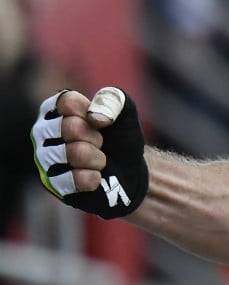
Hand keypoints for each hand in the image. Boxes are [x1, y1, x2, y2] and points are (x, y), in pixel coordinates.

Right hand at [31, 87, 148, 218]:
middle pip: (70, 126)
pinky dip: (95, 177)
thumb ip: (113, 99)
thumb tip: (94, 116)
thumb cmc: (120, 137)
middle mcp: (42, 133)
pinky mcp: (53, 185)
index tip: (100, 121)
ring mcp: (44, 160)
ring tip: (98, 160)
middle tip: (101, 143)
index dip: (93, 112)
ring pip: (75, 152)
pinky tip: (95, 177)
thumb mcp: (125, 111)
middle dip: (96, 136)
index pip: (68, 102)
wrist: (129, 171)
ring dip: (97, 157)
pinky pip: (77, 179)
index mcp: (54, 110)